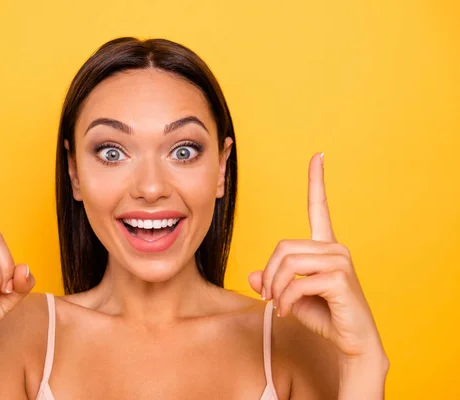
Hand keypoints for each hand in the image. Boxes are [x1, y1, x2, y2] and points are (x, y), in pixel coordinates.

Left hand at [248, 153, 383, 359]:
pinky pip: (297, 282)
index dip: (316, 181)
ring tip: (278, 306)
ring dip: (276, 289)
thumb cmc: (324, 316)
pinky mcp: (339, 277)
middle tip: (268, 297)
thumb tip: (253, 275)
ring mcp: (339, 260)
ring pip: (288, 263)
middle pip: (283, 247)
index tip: (318, 156)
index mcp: (325, 246)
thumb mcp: (290, 296)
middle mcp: (334, 248)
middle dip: (269, 274)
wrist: (352, 343)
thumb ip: (273, 281)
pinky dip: (286, 300)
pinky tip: (288, 312)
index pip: (319, 207)